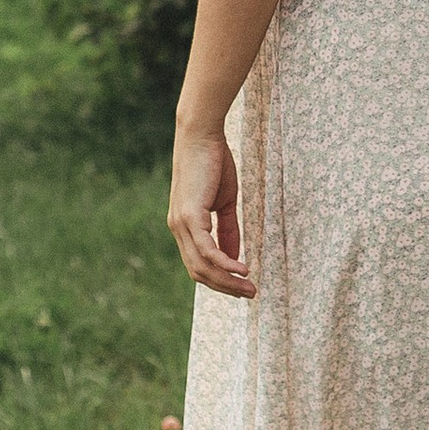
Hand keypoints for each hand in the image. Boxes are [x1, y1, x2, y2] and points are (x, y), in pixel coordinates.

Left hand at [168, 124, 254, 297]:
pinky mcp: (190, 215)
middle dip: (225, 287)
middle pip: (199, 272)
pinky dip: (224, 263)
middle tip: (250, 294)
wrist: (201, 135)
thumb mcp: (223, 202)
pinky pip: (207, 250)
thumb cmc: (213, 163)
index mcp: (184, 227)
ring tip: (249, 287)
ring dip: (227, 281)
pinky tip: (242, 269)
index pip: (198, 265)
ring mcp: (181, 224)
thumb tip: (235, 256)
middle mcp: (178, 229)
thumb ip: (227, 229)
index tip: (242, 287)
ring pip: (202, 266)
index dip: (219, 280)